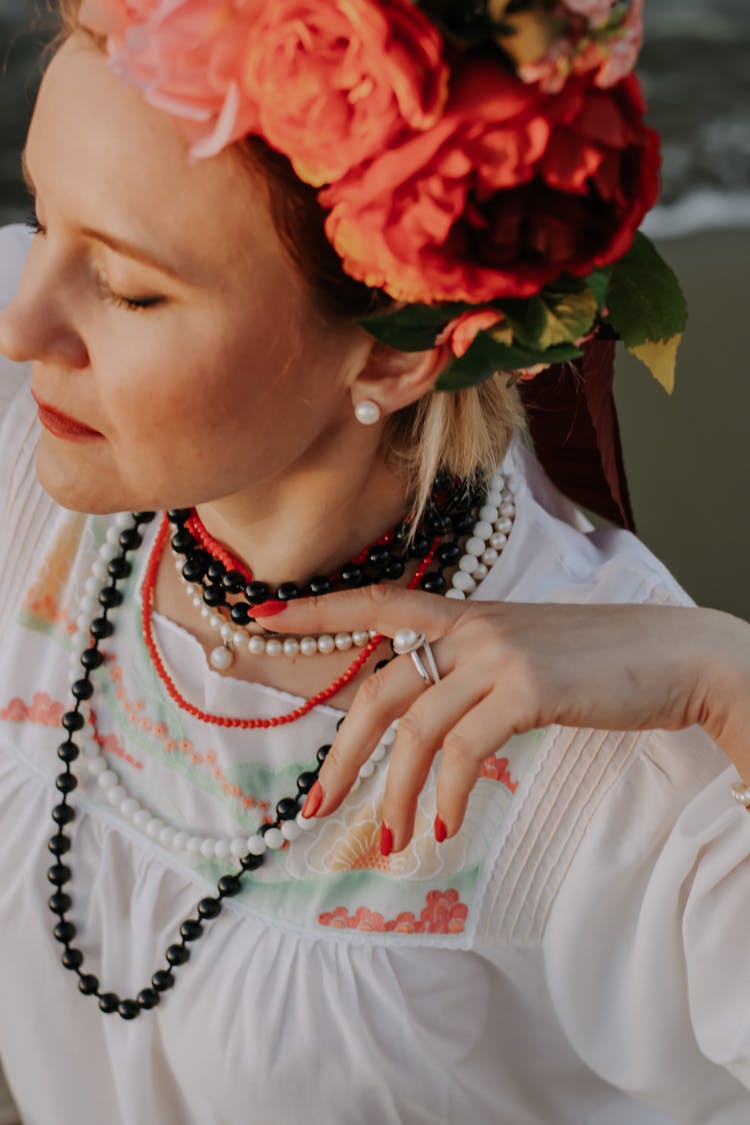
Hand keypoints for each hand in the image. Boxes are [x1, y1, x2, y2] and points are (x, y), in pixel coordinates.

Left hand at [269, 589, 749, 851]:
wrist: (677, 656)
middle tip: (316, 806)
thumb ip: (474, 676)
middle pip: (380, 690)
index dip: (317, 611)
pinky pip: (465, 748)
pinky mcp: (528, 687)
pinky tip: (448, 826)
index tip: (260, 617)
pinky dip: (448, 792)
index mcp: (467, 616)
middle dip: (343, 753)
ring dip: (398, 794)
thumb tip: (432, 727)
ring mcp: (499, 654)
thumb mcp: (525, 655)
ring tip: (395, 843)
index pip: (377, 603)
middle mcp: (474, 628)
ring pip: (417, 730)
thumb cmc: (603, 664)